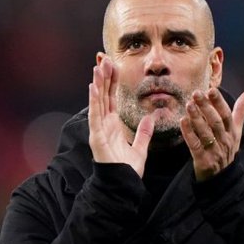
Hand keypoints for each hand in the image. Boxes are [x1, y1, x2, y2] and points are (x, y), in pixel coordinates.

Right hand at [88, 57, 155, 176]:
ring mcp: (99, 130)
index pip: (112, 98)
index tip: (114, 66)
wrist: (123, 185)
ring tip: (97, 67)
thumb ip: (144, 133)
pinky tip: (93, 87)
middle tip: (104, 59)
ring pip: (98, 102)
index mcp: (113, 125)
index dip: (113, 82)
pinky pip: (95, 116)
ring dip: (97, 84)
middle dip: (104, 77)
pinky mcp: (97, 137)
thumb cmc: (128, 170)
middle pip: (103, 96)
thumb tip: (150, 118)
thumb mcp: (141, 148)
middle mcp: (104, 125)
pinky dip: (94, 101)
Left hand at [180, 88, 243, 181]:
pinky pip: (195, 145)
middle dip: (206, 107)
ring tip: (188, 104)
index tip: (212, 90)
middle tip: (196, 93)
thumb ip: (240, 111)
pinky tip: (183, 121)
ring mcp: (214, 151)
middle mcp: (224, 141)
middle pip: (216, 122)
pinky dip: (189, 133)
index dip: (220, 102)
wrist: (221, 178)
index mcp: (232, 133)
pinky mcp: (203, 160)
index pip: (227, 115)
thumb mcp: (236, 132)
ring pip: (205, 133)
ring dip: (196, 118)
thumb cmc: (227, 150)